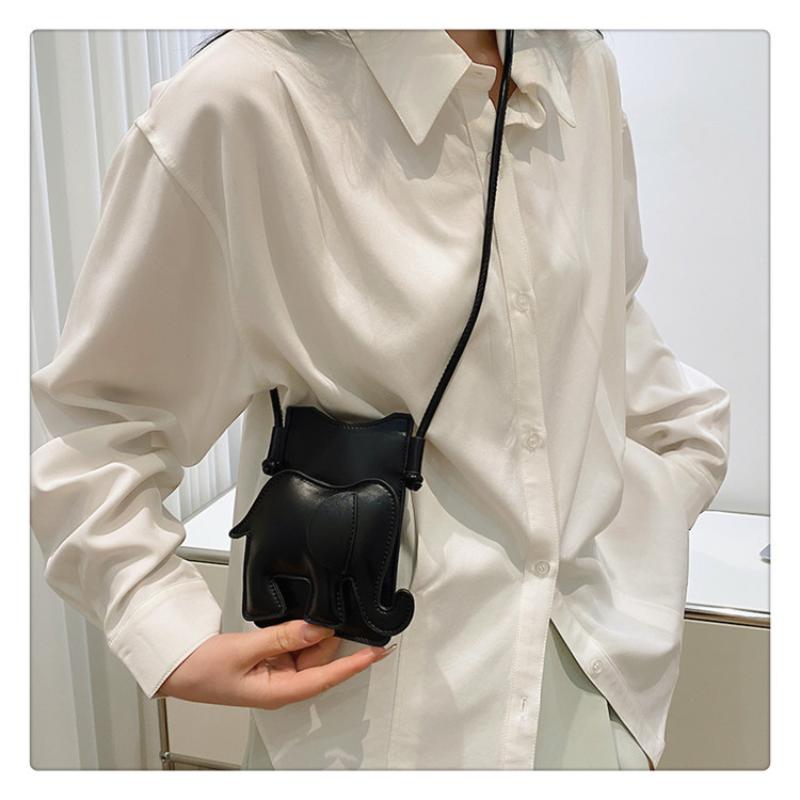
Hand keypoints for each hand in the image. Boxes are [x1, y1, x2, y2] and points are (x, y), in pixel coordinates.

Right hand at [154, 619, 395, 708]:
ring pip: (310, 647)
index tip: (379, 650)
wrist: (176, 666)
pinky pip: (295, 641)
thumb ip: (283, 637)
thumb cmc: (201, 671)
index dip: (356, 663)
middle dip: (330, 636)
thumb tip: (317, 627)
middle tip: (334, 611)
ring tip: (311, 613)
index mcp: (280, 691)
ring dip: (313, 631)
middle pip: (322, 657)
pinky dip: (300, 629)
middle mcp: (283, 683)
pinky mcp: (270, 658)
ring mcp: (277, 670)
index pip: (328, 677)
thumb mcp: (244, 651)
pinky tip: (299, 618)